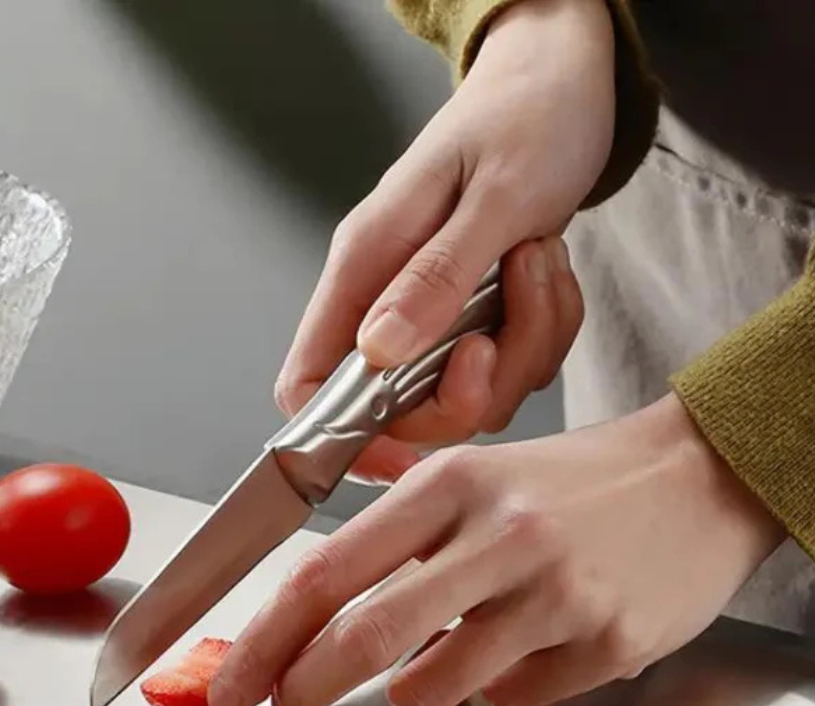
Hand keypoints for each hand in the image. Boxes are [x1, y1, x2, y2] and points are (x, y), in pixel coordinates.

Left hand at [209, 395, 784, 705]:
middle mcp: (499, 534)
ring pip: (434, 688)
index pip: (328, 570)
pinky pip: (510, 701)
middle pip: (367, 634)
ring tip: (438, 661)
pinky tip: (523, 649)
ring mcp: (556, 594)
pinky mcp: (605, 645)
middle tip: (283, 702)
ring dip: (411, 691)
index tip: (233, 678)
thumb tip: (309, 612)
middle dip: (306, 682)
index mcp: (450, 483)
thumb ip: (394, 537)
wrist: (696, 479)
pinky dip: (492, 690)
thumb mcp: (473, 477)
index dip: (266, 635)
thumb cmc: (567, 483)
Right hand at [276, 0, 613, 482]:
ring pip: (469, 392)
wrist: (566, 78)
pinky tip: (544, 272)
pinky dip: (542, 332)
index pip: (310, 382)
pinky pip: (510, 365)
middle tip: (498, 336)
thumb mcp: (492, 197)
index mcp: (365, 266)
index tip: (400, 458)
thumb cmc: (525, 116)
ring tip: (534, 266)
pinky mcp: (475, 314)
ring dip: (521, 348)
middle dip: (469, 391)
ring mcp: (432, 309)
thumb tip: (377, 353)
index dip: (342, 437)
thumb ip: (435, 280)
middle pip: (402, 411)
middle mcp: (388, 298)